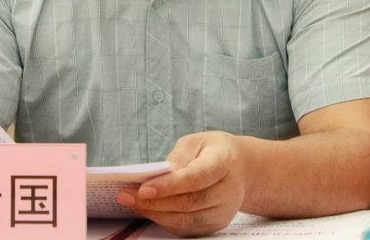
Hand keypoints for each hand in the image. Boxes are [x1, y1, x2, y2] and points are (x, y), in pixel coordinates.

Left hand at [117, 132, 246, 236]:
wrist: (243, 169)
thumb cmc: (214, 151)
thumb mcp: (197, 142)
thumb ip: (178, 157)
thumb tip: (157, 176)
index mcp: (225, 162)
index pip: (196, 177)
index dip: (169, 185)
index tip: (143, 189)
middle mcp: (228, 190)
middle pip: (188, 202)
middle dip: (154, 202)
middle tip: (126, 196)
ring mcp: (224, 211)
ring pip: (185, 219)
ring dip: (155, 213)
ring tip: (131, 202)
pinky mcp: (216, 224)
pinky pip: (187, 227)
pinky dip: (164, 220)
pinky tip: (149, 210)